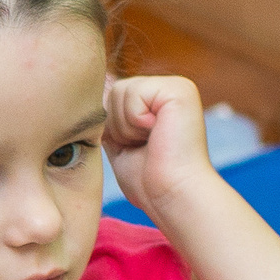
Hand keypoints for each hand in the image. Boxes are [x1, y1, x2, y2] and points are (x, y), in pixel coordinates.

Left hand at [102, 73, 211, 217]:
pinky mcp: (179, 89)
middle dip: (117, 125)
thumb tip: (99, 83)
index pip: (111, 96)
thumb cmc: (147, 179)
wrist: (172, 195)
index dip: (112, 128)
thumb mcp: (119, 140)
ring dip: (126, 125)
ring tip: (150, 141)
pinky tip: (156, 133)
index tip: (135, 148)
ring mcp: (177, 86)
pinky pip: (133, 93)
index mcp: (157, 99)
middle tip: (143, 145)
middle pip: (113, 90)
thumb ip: (110, 114)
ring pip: (119, 90)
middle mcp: (169, 88)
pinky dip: (135, 120)